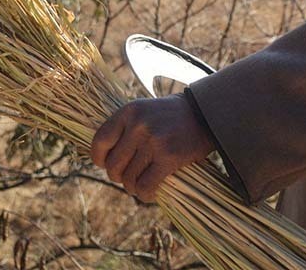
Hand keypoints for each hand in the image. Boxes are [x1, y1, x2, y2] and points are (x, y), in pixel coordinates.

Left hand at [90, 94, 214, 202]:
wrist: (206, 114)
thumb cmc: (172, 116)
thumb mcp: (144, 111)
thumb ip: (125, 129)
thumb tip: (103, 160)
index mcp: (129, 111)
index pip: (99, 142)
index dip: (100, 159)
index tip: (107, 164)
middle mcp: (138, 125)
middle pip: (113, 166)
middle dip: (119, 177)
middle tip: (130, 176)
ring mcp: (153, 141)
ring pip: (129, 179)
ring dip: (134, 187)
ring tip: (142, 184)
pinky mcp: (168, 157)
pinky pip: (146, 186)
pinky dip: (146, 194)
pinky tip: (151, 193)